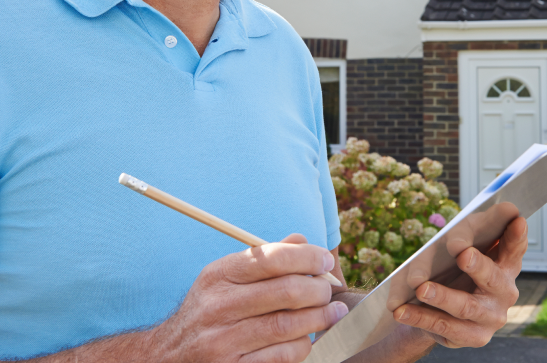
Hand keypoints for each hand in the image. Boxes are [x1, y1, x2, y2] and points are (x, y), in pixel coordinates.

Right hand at [149, 234, 347, 362]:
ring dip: (319, 318)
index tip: (326, 260)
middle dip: (318, 288)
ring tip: (333, 311)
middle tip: (330, 288)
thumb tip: (303, 240)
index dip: (307, 257)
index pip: (271, 258)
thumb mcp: (225, 277)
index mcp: (218, 275)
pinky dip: (302, 345)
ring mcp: (222, 342)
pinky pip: (281, 356)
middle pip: (285, 292)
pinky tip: (308, 337)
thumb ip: (264, 258)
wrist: (167, 357)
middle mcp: (218, 307)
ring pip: (288, 326)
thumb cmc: (209, 309)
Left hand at [393, 217, 526, 347]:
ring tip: (421, 288)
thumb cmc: (455, 265)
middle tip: (463, 254)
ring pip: (466, 306)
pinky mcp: (472, 336)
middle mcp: (504, 292)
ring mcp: (490, 317)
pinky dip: (420, 317)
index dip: (516, 235)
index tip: (517, 219)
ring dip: (442, 296)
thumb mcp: (461, 244)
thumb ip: (464, 234)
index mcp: (506, 264)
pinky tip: (401, 310)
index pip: (514, 247)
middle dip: (478, 265)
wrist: (441, 305)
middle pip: (493, 278)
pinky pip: (443, 326)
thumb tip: (457, 242)